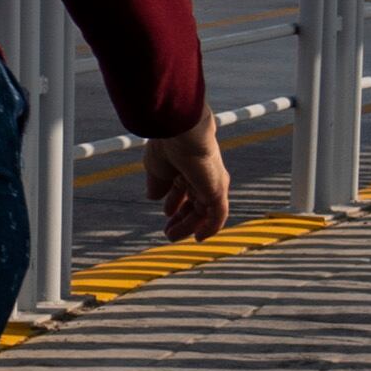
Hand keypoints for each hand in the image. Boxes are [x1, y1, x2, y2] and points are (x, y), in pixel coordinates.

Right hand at [143, 119, 230, 244]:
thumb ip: (157, 185)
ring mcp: (212, 184)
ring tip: (172, 237)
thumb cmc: (167, 146)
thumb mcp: (156, 169)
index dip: (175, 204)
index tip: (166, 214)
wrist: (180, 133)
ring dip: (189, 226)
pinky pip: (218, 215)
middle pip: (195, 203)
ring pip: (204, 212)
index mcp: (187, 168)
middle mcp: (202, 176)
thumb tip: (153, 197)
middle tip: (168, 233)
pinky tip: (199, 237)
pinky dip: (211, 228)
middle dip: (181, 219)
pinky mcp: (218, 190)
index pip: (184, 190)